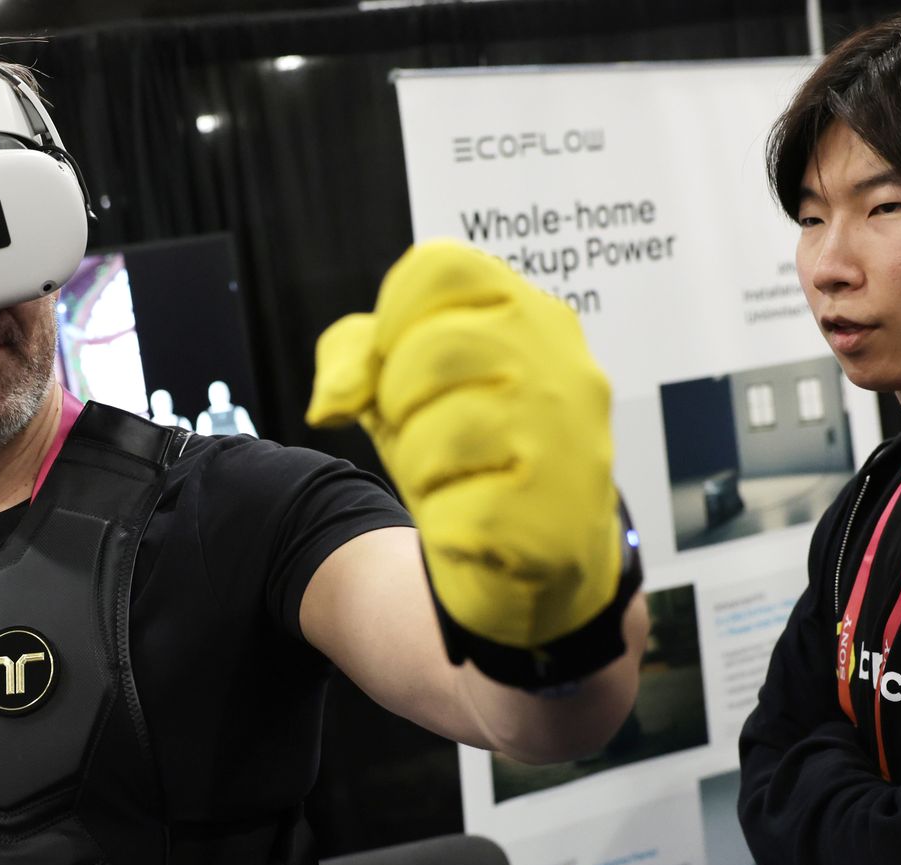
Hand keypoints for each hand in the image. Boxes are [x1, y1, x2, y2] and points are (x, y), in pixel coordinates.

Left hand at [308, 239, 624, 687]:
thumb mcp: (402, 385)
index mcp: (532, 316)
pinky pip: (456, 516)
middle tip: (424, 428)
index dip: (394, 315)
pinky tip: (475, 523)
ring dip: (421, 467)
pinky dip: (446, 526)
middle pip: (432, 350)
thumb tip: (332, 400)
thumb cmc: (464, 452)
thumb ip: (354, 356)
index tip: (399, 359)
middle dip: (401, 398)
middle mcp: (564, 371)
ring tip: (454, 478)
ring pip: (440, 436)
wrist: (533, 562)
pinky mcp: (555, 524)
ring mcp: (569, 449)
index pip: (441, 267)